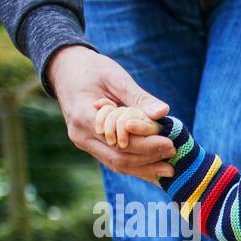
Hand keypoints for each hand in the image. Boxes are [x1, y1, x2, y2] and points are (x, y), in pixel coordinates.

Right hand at [46, 45, 175, 184]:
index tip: (170, 142)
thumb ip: (139, 97)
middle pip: (119, 158)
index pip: (119, 140)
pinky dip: (136, 166)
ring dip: (144, 168)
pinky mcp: (91, 145)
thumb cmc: (92, 69)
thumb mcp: (115, 77)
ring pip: (117, 164)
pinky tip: (156, 171)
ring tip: (170, 168)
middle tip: (174, 154)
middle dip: (149, 159)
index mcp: (83, 116)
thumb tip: (164, 112)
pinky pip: (114, 160)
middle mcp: (81, 135)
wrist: (66, 69)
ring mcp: (84, 143)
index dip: (146, 145)